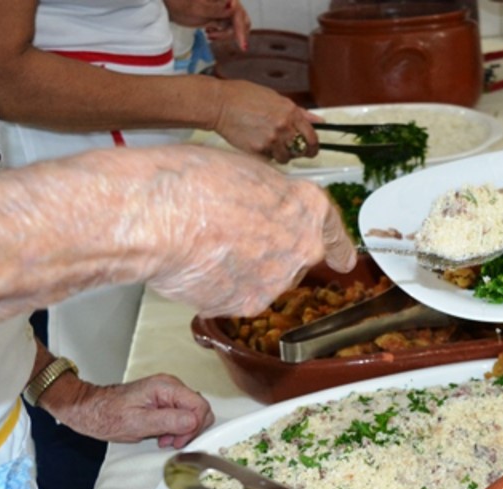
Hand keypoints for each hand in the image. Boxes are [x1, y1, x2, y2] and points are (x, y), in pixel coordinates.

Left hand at [41, 373, 214, 447]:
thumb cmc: (106, 415)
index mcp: (166, 387)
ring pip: (192, 414)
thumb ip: (168, 421)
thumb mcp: (137, 423)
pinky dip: (176, 428)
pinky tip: (162, 435)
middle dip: (190, 430)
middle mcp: (170, 386)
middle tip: (171, 442)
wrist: (88, 409)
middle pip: (200, 409)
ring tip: (164, 440)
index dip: (195, 427)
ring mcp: (167, 393)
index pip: (200, 406)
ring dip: (183, 431)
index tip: (179, 441)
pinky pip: (181, 415)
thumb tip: (194, 421)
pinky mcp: (163, 401)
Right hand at [132, 147, 356, 316]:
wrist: (160, 217)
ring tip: (204, 244)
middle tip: (231, 235)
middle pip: (294, 259)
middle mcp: (301, 249)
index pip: (333, 233)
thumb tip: (263, 206)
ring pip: (264, 280)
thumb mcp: (245, 170)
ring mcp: (275, 282)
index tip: (342, 258)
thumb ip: (267, 195)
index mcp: (307, 208)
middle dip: (270, 252)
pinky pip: (234, 297)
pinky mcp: (245, 305)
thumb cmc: (193, 182)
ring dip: (242, 269)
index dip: (338, 247)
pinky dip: (217, 286)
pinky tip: (195, 265)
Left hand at [166, 0, 250, 52]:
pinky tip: (209, 33)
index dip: (240, 29)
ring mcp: (223, 9)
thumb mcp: (195, 7)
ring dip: (227, 34)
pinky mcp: (219, 17)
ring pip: (237, 25)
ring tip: (209, 34)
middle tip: (215, 37)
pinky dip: (223, 34)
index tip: (242, 46)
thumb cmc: (178, 2)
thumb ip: (215, 8)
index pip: (238, 12)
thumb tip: (233, 7)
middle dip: (235, 32)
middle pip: (242, 19)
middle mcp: (226, 1)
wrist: (169, 5)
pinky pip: (229, 28)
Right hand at [211, 79, 318, 163]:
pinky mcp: (258, 150)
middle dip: (298, 152)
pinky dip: (266, 155)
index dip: (314, 146)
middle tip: (292, 150)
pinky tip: (258, 144)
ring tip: (270, 144)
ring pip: (285, 158)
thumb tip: (317, 120)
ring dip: (281, 154)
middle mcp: (283, 127)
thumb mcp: (275, 97)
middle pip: (301, 150)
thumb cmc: (243, 96)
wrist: (219, 104)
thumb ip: (298, 112)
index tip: (312, 149)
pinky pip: (269, 160)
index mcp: (290, 112)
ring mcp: (271, 140)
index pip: (312, 137)